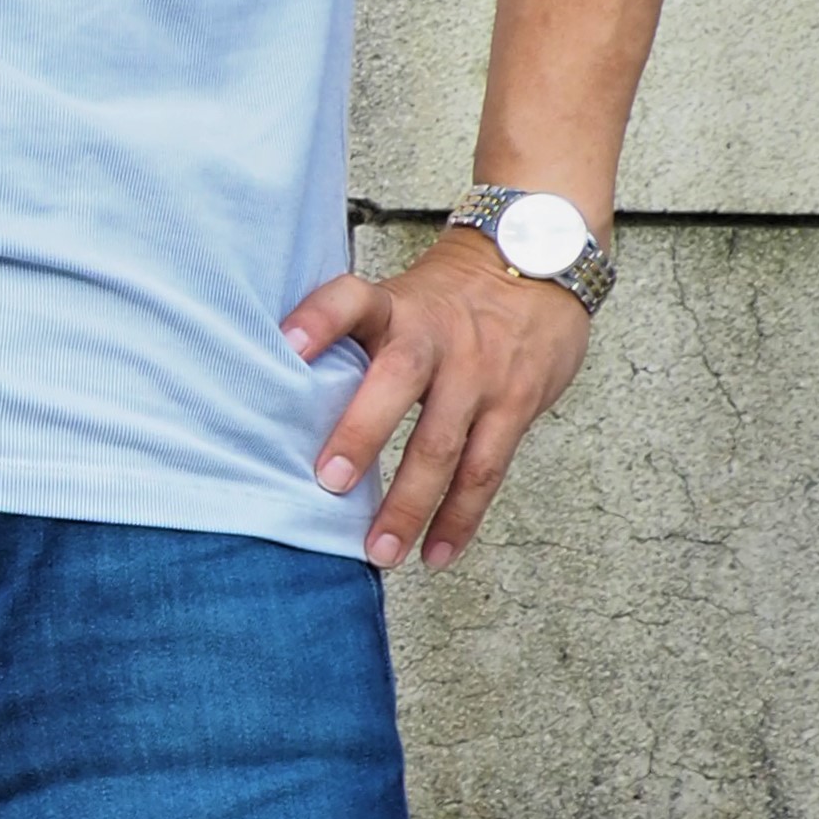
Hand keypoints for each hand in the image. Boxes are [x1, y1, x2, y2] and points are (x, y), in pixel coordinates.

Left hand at [283, 229, 590, 570]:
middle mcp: (435, 337)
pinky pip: (486, 470)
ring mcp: (479, 373)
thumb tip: (279, 399)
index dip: (319, 319)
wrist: (538, 264)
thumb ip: (352, 339)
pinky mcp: (516, 405)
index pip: (351, 299)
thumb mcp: (398, 298)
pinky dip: (459, 518)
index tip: (285, 344)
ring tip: (380, 551)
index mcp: (395, 306)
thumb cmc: (446, 298)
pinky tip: (435, 554)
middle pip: (398, 379)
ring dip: (410, 504)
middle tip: (327, 482)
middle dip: (362, 433)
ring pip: (443, 443)